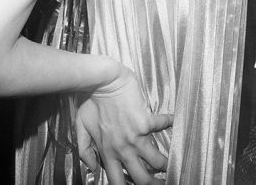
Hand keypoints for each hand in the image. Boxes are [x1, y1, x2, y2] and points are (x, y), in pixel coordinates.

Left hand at [75, 65, 172, 184]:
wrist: (102, 82)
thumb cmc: (90, 101)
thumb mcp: (81, 127)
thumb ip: (85, 149)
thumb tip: (93, 166)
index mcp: (107, 152)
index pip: (117, 181)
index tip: (135, 184)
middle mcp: (123, 148)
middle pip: (141, 178)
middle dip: (154, 183)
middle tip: (161, 182)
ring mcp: (136, 136)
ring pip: (156, 161)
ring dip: (165, 163)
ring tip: (170, 163)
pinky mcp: (146, 121)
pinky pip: (163, 124)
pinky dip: (170, 121)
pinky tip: (174, 120)